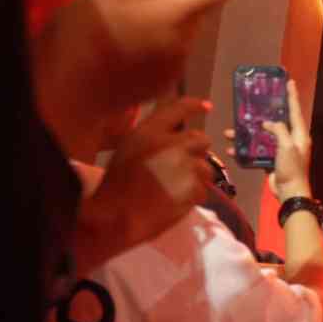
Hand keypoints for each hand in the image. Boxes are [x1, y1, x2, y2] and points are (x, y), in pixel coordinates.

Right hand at [33, 0, 236, 143]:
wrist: (67, 90)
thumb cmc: (80, 32)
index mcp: (169, 15)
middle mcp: (183, 41)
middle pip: (201, 13)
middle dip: (186, 1)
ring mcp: (178, 65)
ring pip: (188, 32)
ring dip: (172, 23)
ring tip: (133, 23)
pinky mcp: (170, 81)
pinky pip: (175, 52)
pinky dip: (163, 43)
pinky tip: (132, 45)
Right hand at [74, 98, 214, 271]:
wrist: (116, 216)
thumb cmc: (116, 184)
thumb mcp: (128, 148)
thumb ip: (153, 138)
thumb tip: (176, 134)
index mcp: (149, 132)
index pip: (177, 109)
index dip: (194, 106)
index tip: (206, 106)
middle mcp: (170, 145)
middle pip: (201, 140)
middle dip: (195, 152)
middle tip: (180, 166)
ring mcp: (184, 167)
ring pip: (206, 167)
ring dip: (196, 176)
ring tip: (174, 186)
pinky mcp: (193, 189)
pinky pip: (203, 189)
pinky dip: (193, 195)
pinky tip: (174, 200)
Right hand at [223, 80, 312, 200]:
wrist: (290, 193)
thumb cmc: (291, 168)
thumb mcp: (287, 146)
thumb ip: (279, 130)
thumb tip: (268, 123)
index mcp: (299, 135)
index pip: (295, 111)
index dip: (292, 96)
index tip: (289, 82)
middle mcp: (291, 140)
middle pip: (277, 121)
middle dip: (264, 113)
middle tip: (255, 101)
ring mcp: (281, 150)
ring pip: (262, 137)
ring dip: (247, 134)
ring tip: (231, 130)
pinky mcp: (271, 161)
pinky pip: (257, 151)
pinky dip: (245, 150)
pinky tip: (232, 149)